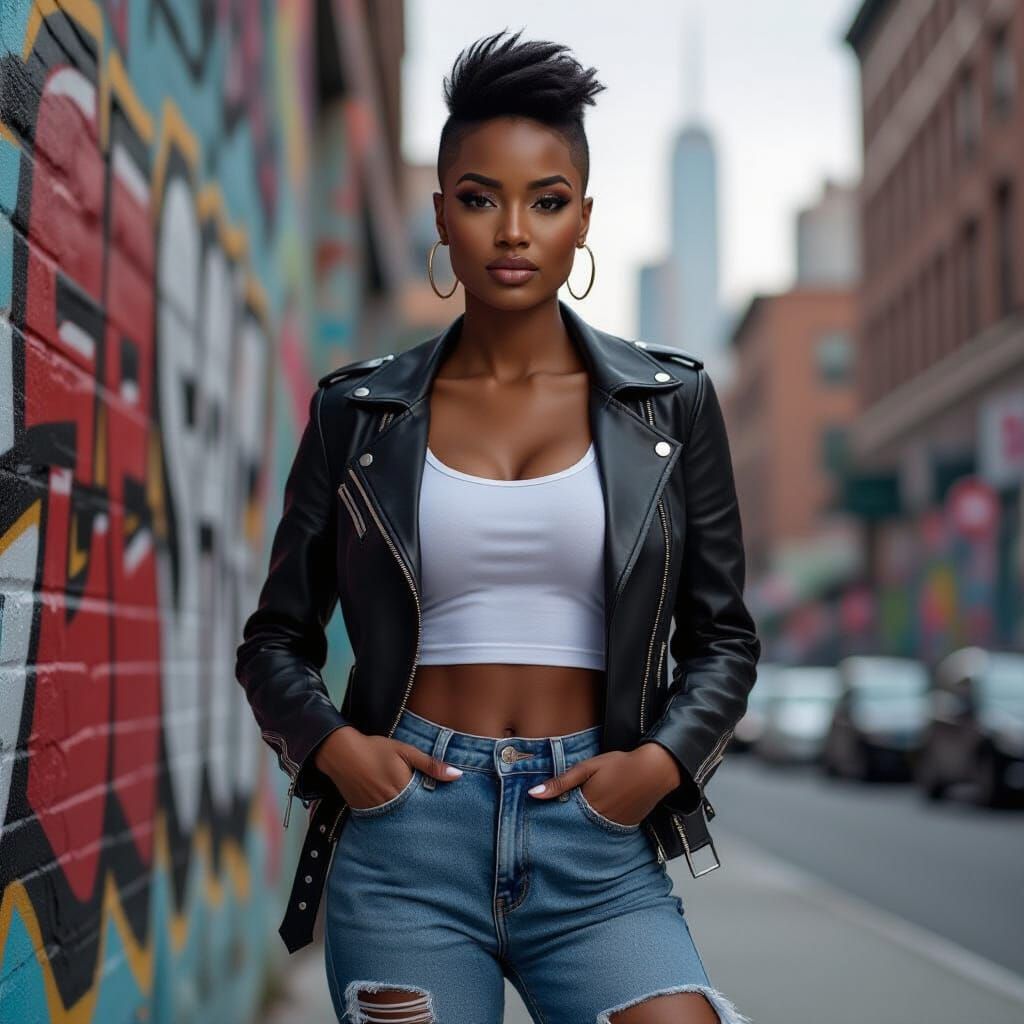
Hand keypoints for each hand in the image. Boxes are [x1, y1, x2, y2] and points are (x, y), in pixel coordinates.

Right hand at [314, 725, 463, 809]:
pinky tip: (394, 812)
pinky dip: (389, 817)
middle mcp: (390, 804)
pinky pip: (381, 819)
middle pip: (413, 815)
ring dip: (406, 817)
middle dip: (422, 816)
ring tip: (414, 817)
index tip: (445, 812)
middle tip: (434, 822)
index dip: (435, 808)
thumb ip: (431, 764)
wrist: (341, 753)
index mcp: (404, 789)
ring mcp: (375, 810)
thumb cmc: (375, 749)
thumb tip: (457, 775)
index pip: (426, 805)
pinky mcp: (363, 812)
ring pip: (398, 819)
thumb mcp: (405, 751)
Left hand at [526, 744, 683, 826]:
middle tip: (547, 827)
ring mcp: (612, 826)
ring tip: (567, 825)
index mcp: (587, 805)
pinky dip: (593, 829)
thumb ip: (561, 781)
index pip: (560, 818)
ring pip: (586, 833)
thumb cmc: (620, 764)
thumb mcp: (588, 768)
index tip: (536, 819)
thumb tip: (534, 793)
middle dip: (561, 828)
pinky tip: (589, 821)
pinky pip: (602, 833)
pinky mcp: (623, 828)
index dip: (549, 818)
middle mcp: (598, 821)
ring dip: (577, 829)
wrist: (654, 770)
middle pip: (572, 829)